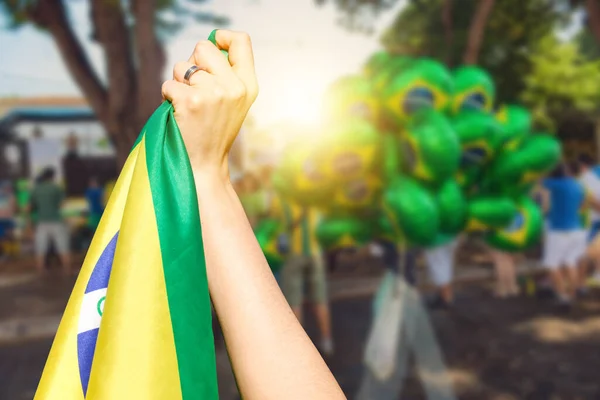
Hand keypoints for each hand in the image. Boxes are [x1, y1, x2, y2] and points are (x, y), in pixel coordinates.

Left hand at [162, 30, 258, 180]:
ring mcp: (213, 94)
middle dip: (192, 63)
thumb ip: (226, 74)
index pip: (242, 41)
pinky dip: (167, 97)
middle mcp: (234, 88)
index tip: (212, 48)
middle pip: (204, 47)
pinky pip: (169, 84)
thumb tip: (202, 49)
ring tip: (188, 104)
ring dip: (178, 82)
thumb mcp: (233, 103)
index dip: (222, 37)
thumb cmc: (214, 132)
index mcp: (248, 86)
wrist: (204, 165)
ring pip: (182, 66)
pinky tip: (179, 113)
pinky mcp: (191, 101)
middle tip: (194, 87)